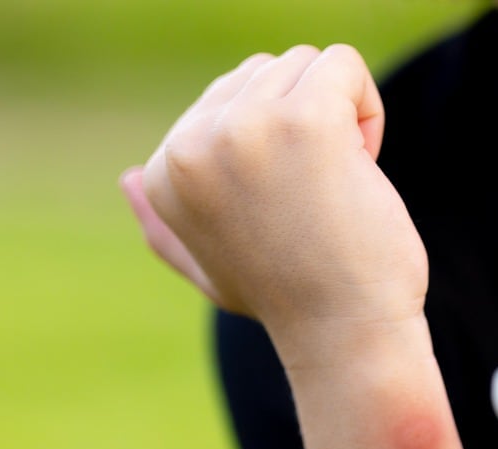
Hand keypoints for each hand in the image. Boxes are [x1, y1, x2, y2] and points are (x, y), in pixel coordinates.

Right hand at [128, 45, 428, 366]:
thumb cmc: (291, 304)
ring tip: (337, 186)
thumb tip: (129, 178)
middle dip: (306, 122)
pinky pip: (344, 65)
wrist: (344, 335)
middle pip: (267, 71)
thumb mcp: (211, 269)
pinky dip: (368, 108)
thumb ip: (167, 225)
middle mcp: (192, 145)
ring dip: (340, 118)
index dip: (276, 146)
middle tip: (316, 201)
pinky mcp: (304, 119)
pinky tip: (364, 166)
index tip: (284, 210)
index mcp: (163, 173)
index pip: (229, 97)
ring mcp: (245, 128)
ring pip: (307, 63)